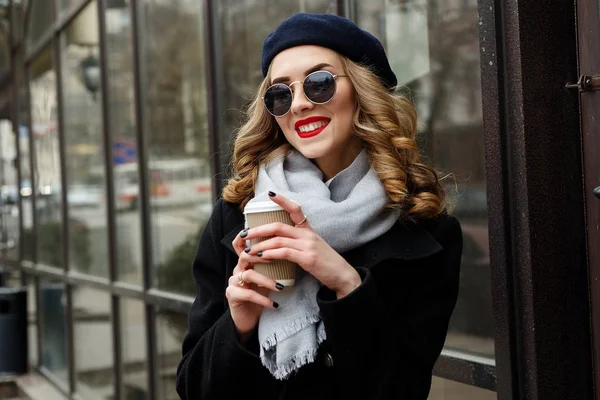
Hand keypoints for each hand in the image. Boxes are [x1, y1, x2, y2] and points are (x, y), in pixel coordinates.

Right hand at [227, 230, 282, 342]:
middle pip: (245, 255)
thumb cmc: (260, 295)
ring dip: (266, 280)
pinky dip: (263, 299)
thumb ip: (272, 264)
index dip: (246, 237)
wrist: (249, 318)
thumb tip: (290, 251)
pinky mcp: (232, 295)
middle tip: (277, 259)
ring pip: (249, 274)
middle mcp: (237, 269)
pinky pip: (248, 294)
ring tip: (280, 287)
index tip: (262, 233)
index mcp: (245, 263)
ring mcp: (233, 282)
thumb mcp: (267, 277)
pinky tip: (274, 304)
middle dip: (261, 255)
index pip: (240, 245)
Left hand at [244, 192, 361, 298]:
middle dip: (258, 229)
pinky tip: (262, 257)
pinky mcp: (308, 258)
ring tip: (248, 250)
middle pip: (278, 225)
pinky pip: (284, 252)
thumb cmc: (327, 265)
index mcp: (309, 231)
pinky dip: (270, 254)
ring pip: (278, 239)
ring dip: (260, 244)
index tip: (270, 194)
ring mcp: (308, 245)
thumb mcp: (313, 249)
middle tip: (244, 234)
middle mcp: (308, 235)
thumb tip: (278, 245)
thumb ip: (298, 244)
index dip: (283, 200)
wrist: (343, 277)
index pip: (296, 209)